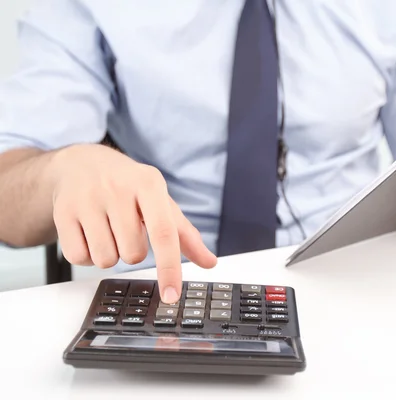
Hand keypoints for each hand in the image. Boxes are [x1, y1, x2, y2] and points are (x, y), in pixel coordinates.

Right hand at [50, 144, 216, 302]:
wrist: (82, 163)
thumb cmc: (129, 187)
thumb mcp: (161, 203)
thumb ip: (186, 235)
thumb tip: (209, 262)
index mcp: (149, 184)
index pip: (164, 233)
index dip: (170, 268)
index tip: (172, 295)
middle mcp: (118, 188)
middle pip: (133, 254)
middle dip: (132, 251)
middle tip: (127, 230)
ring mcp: (87, 199)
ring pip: (106, 259)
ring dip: (110, 254)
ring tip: (108, 229)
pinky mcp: (62, 212)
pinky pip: (79, 258)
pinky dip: (87, 256)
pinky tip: (89, 234)